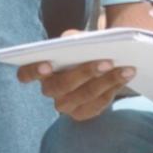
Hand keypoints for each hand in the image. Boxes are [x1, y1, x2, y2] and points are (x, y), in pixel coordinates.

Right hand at [15, 30, 134, 120]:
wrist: (97, 63)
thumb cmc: (82, 49)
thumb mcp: (77, 39)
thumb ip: (74, 38)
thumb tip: (79, 42)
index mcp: (40, 71)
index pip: (25, 74)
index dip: (33, 71)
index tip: (47, 64)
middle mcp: (49, 90)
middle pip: (61, 86)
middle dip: (84, 73)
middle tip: (107, 61)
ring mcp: (65, 105)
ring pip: (84, 96)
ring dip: (107, 81)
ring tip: (126, 68)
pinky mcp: (82, 114)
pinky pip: (98, 104)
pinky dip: (113, 89)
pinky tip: (126, 76)